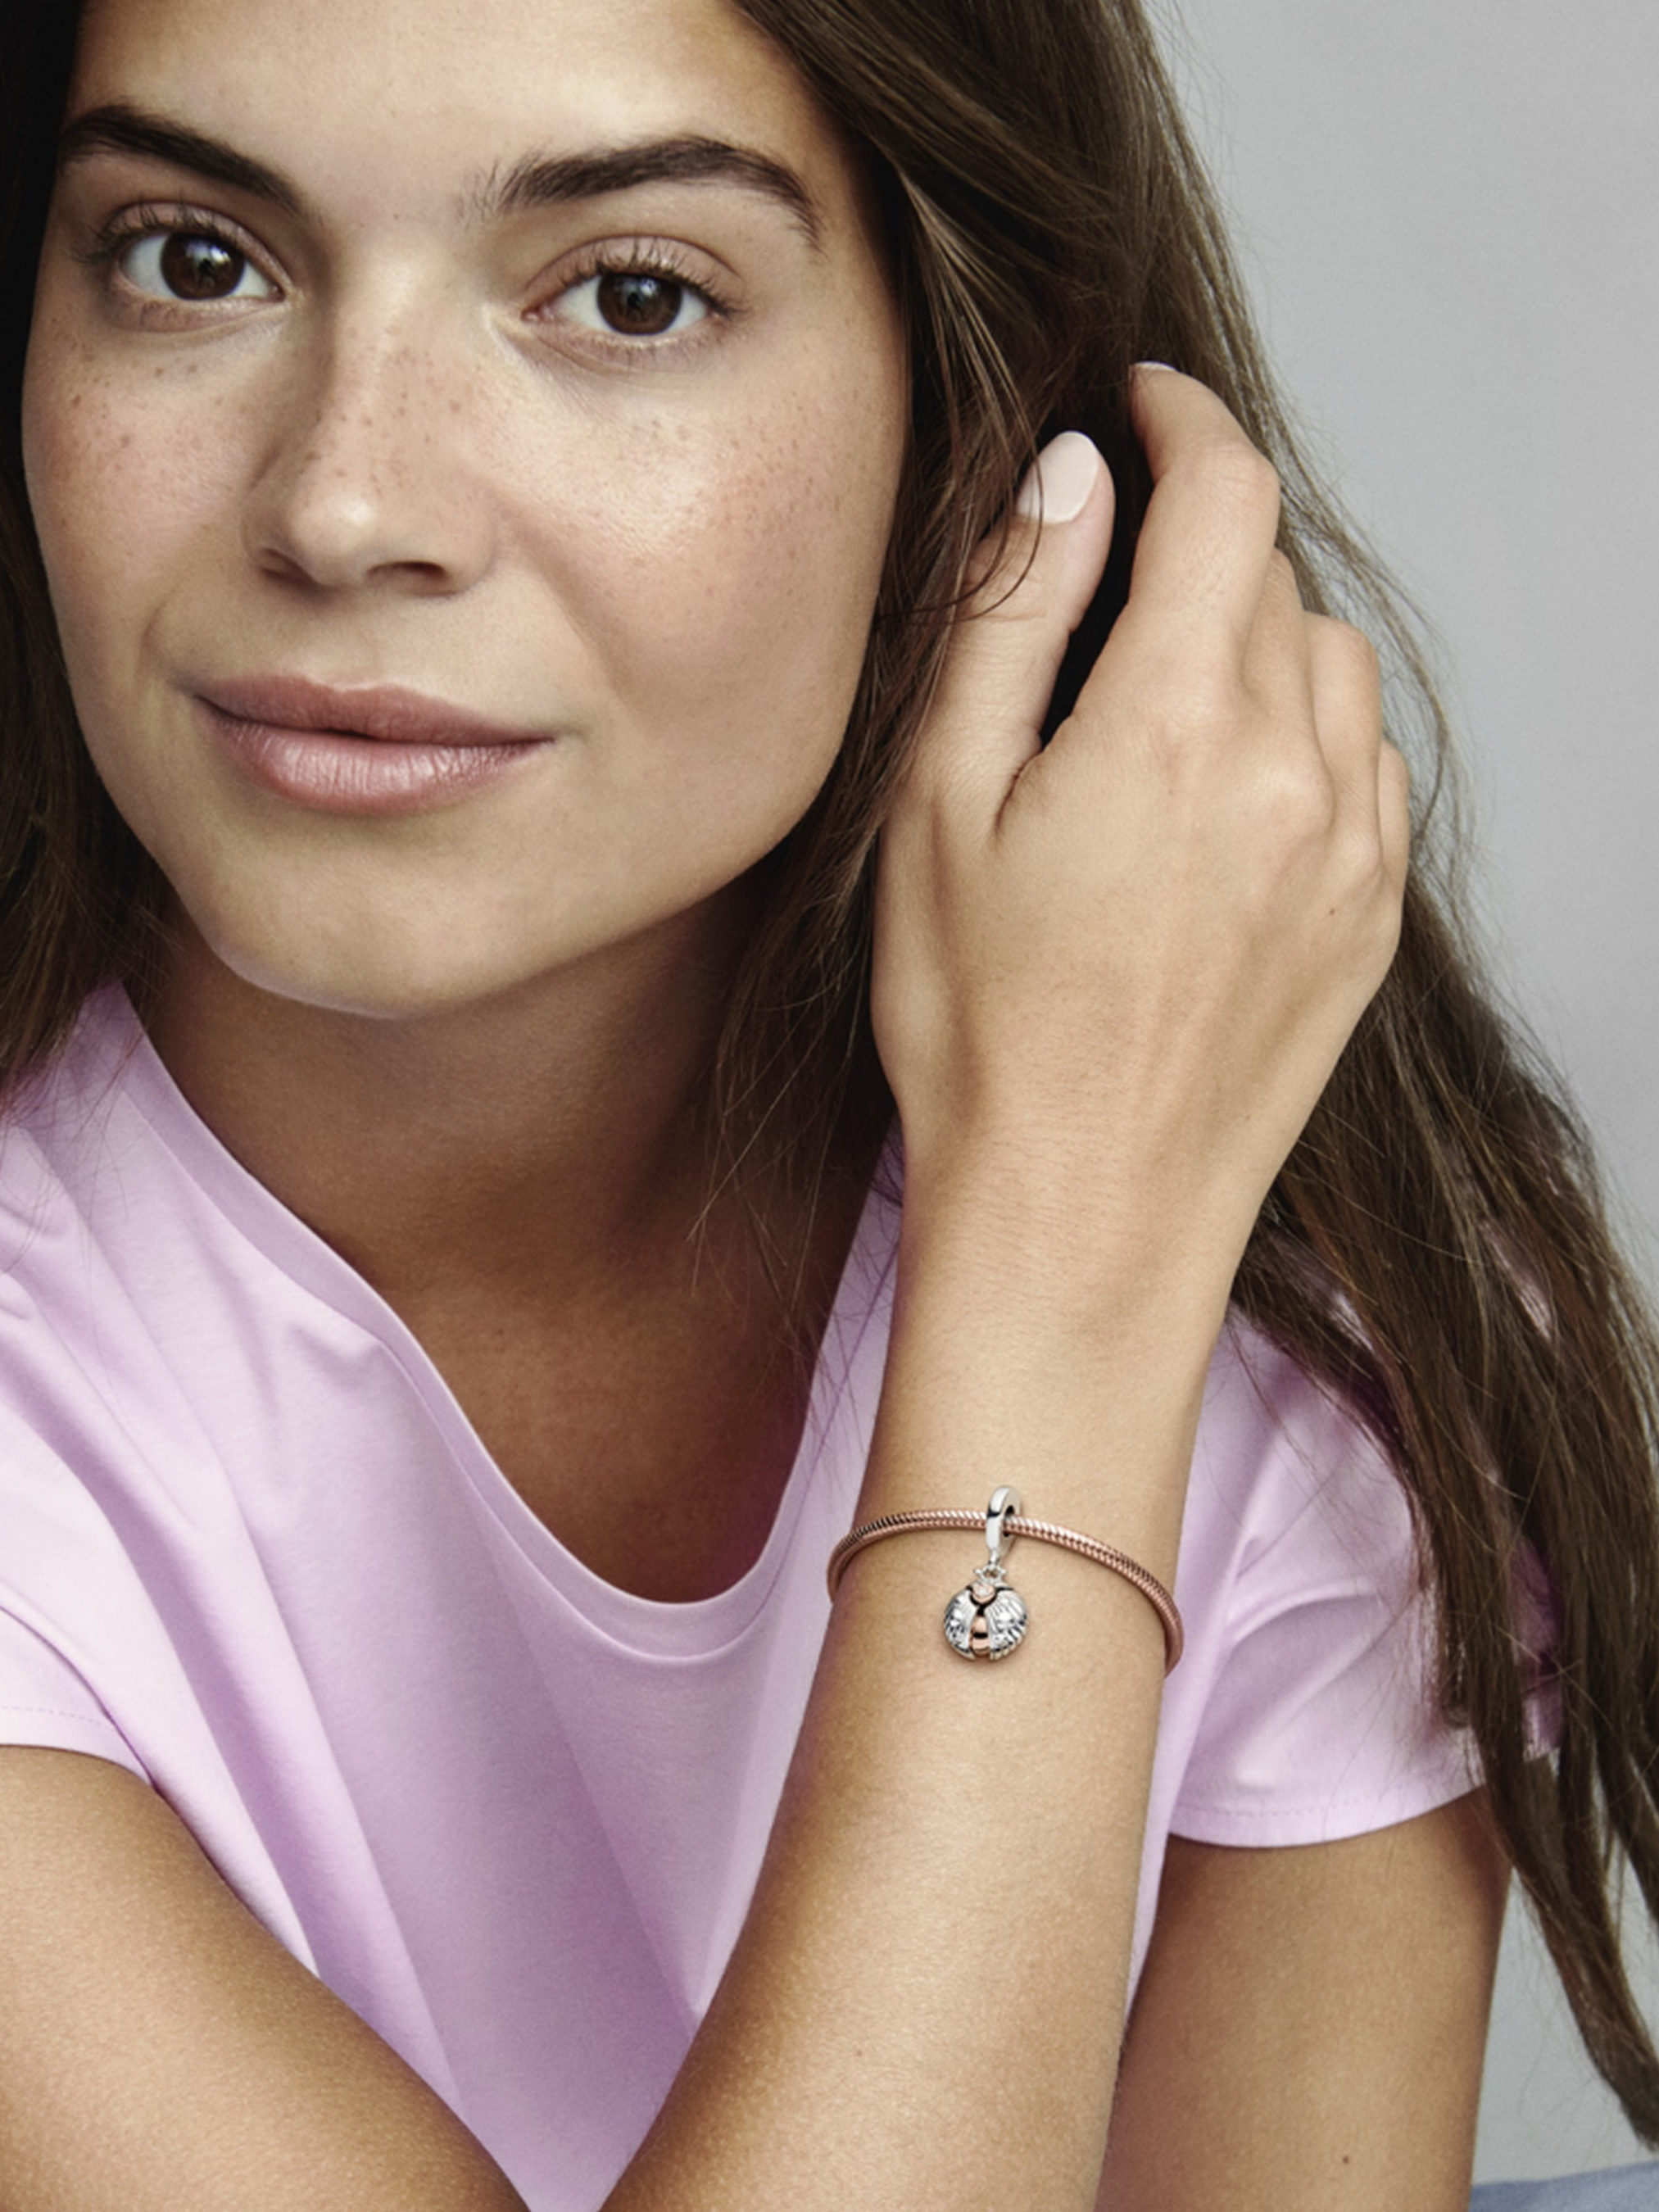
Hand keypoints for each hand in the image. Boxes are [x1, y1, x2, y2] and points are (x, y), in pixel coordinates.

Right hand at [872, 366, 1408, 1278]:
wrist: (1082, 1220)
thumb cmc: (981, 1033)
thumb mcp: (937, 809)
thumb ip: (1010, 619)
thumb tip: (1068, 480)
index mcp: (1178, 726)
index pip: (1228, 495)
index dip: (1184, 420)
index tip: (1144, 407)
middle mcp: (1295, 772)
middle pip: (1277, 578)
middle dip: (1198, 548)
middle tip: (1107, 593)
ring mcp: (1352, 850)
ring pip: (1332, 666)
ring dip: (1257, 640)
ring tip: (1159, 705)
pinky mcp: (1371, 918)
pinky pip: (1363, 764)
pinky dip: (1304, 733)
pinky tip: (1219, 794)